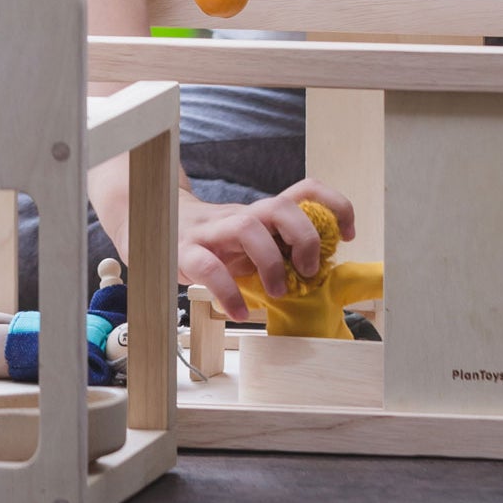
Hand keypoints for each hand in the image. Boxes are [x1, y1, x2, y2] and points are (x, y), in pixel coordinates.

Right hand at [177, 178, 354, 320]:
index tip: (347, 235)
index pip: (304, 190)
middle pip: (280, 205)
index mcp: (261, 214)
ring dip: (270, 261)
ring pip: (247, 227)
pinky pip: (208, 267)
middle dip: (304, 236)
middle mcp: (241, 216)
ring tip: (277, 292)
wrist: (154, 225)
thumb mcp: (251, 244)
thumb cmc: (214, 243)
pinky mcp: (185, 251)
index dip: (334, 205)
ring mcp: (212, 231)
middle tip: (309, 270)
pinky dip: (226, 292)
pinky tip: (237, 312)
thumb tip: (320, 272)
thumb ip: (279, 250)